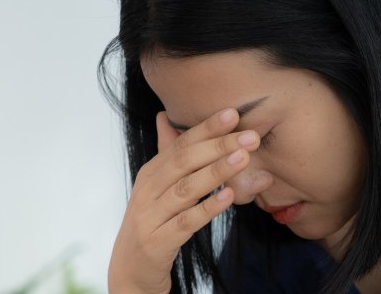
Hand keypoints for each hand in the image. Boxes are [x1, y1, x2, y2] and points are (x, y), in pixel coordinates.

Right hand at [107, 108, 260, 292]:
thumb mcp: (156, 187)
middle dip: (217, 145)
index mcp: (151, 173)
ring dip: (216, 172)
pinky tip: (228, 197)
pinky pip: (185, 222)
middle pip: (183, 162)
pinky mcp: (157, 242)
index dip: (206, 128)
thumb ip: (166, 154)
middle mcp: (147, 190)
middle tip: (250, 135)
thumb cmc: (152, 222)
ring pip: (186, 189)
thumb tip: (163, 115)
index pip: (180, 144)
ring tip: (243, 158)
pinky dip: (207, 208)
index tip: (233, 113)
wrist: (130, 268)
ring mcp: (150, 216)